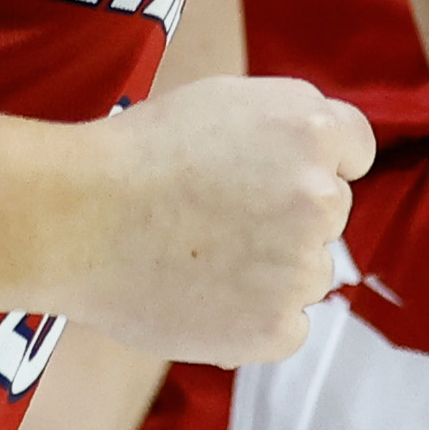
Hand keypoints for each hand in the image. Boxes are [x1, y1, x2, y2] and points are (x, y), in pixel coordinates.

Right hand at [67, 77, 375, 362]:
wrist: (73, 221)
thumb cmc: (136, 155)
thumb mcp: (223, 101)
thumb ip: (289, 127)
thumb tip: (330, 165)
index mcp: (310, 130)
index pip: (354, 151)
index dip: (312, 161)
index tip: (273, 174)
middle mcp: (319, 198)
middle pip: (329, 213)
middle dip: (286, 216)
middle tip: (213, 217)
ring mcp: (300, 268)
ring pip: (308, 274)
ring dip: (270, 271)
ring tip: (197, 256)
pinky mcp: (276, 327)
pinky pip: (289, 328)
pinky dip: (253, 321)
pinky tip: (202, 296)